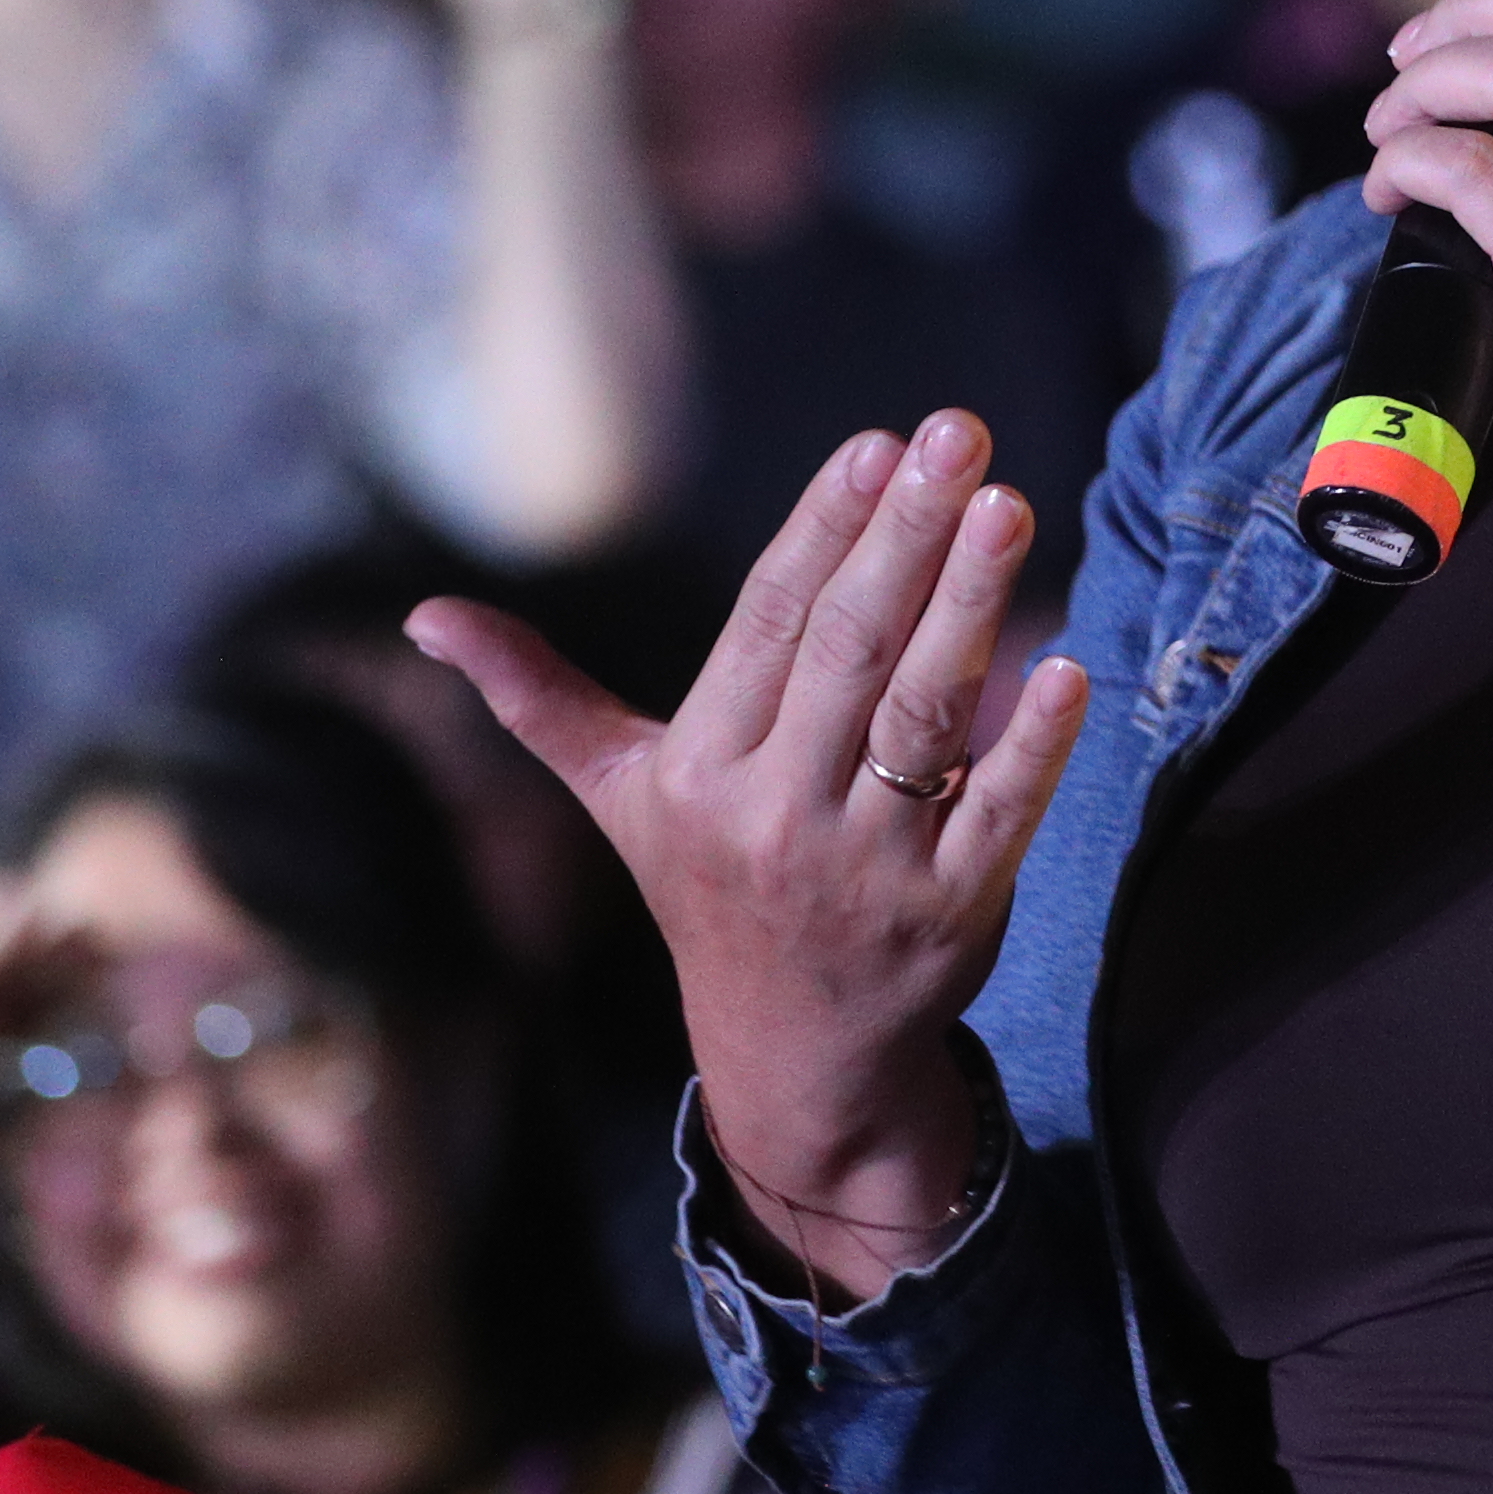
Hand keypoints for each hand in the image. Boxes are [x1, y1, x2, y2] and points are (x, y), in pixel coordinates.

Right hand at [408, 417, 1088, 1299]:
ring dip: (970, 606)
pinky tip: (1068, 663)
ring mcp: (867, 866)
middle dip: (907, 535)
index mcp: (699, 772)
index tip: (876, 443)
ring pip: (923, 716)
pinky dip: (1033, 740)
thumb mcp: (622, 798)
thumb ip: (539, 701)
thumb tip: (423, 617)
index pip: (770, 624)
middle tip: (961, 435)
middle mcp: (776, 816)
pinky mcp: (951, 911)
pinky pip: (998, 810)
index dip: (822, 529)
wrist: (795, 1058)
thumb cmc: (712, 891)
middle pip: (849, 651)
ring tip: (1011, 506)